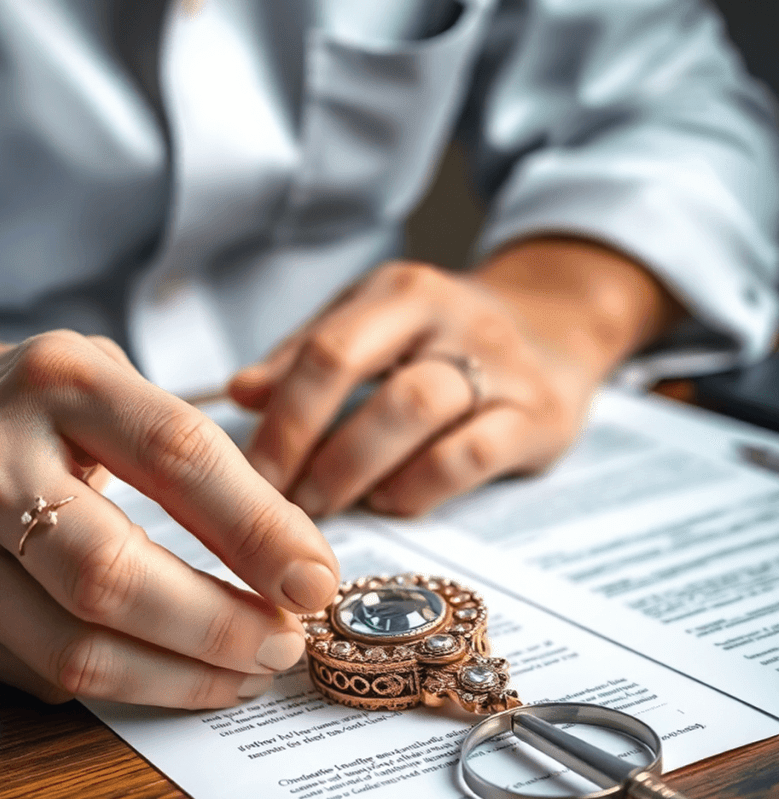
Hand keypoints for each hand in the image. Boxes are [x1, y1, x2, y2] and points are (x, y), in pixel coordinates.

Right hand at [0, 328, 339, 707]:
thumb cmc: (68, 416)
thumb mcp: (139, 400)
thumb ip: (220, 475)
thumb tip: (303, 575)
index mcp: (57, 383)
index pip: (175, 456)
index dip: (256, 530)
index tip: (315, 583)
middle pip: (110, 574)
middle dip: (217, 628)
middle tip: (283, 643)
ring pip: (76, 650)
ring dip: (182, 678)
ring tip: (246, 671)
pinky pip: (52, 678)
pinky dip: (132, 689)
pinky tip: (178, 674)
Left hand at [230, 239, 680, 516]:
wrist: (559, 328)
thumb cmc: (443, 339)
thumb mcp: (376, 326)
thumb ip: (307, 356)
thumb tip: (240, 393)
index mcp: (399, 292)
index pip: (325, 350)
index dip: (281, 419)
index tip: (248, 473)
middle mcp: (449, 317)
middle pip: (362, 374)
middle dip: (307, 446)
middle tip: (281, 502)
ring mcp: (499, 365)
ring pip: (415, 409)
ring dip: (355, 469)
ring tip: (325, 506)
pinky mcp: (538, 416)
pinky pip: (469, 456)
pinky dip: (418, 488)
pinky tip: (389, 503)